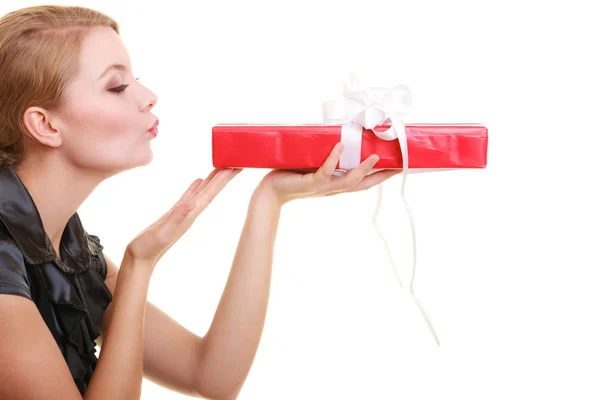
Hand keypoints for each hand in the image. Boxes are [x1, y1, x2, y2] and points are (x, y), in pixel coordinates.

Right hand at [125, 168, 241, 264]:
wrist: (140, 259)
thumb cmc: (148, 248)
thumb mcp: (162, 233)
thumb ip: (176, 218)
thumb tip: (192, 204)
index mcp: (191, 214)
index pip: (211, 193)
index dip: (223, 180)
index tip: (236, 167)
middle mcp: (191, 213)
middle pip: (211, 190)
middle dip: (223, 176)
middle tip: (237, 161)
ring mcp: (183, 213)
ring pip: (202, 192)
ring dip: (213, 180)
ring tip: (222, 167)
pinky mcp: (174, 213)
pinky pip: (189, 196)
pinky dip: (196, 187)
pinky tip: (199, 181)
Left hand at [258, 142, 399, 205]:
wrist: (272, 191)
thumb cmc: (293, 176)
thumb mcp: (316, 166)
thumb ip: (329, 156)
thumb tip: (341, 135)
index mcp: (337, 185)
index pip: (365, 183)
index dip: (383, 177)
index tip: (400, 168)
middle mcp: (334, 189)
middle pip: (364, 185)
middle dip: (382, 176)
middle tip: (399, 166)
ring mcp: (323, 187)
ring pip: (348, 181)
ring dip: (363, 169)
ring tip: (375, 156)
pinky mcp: (310, 183)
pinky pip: (325, 171)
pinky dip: (333, 158)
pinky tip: (341, 146)